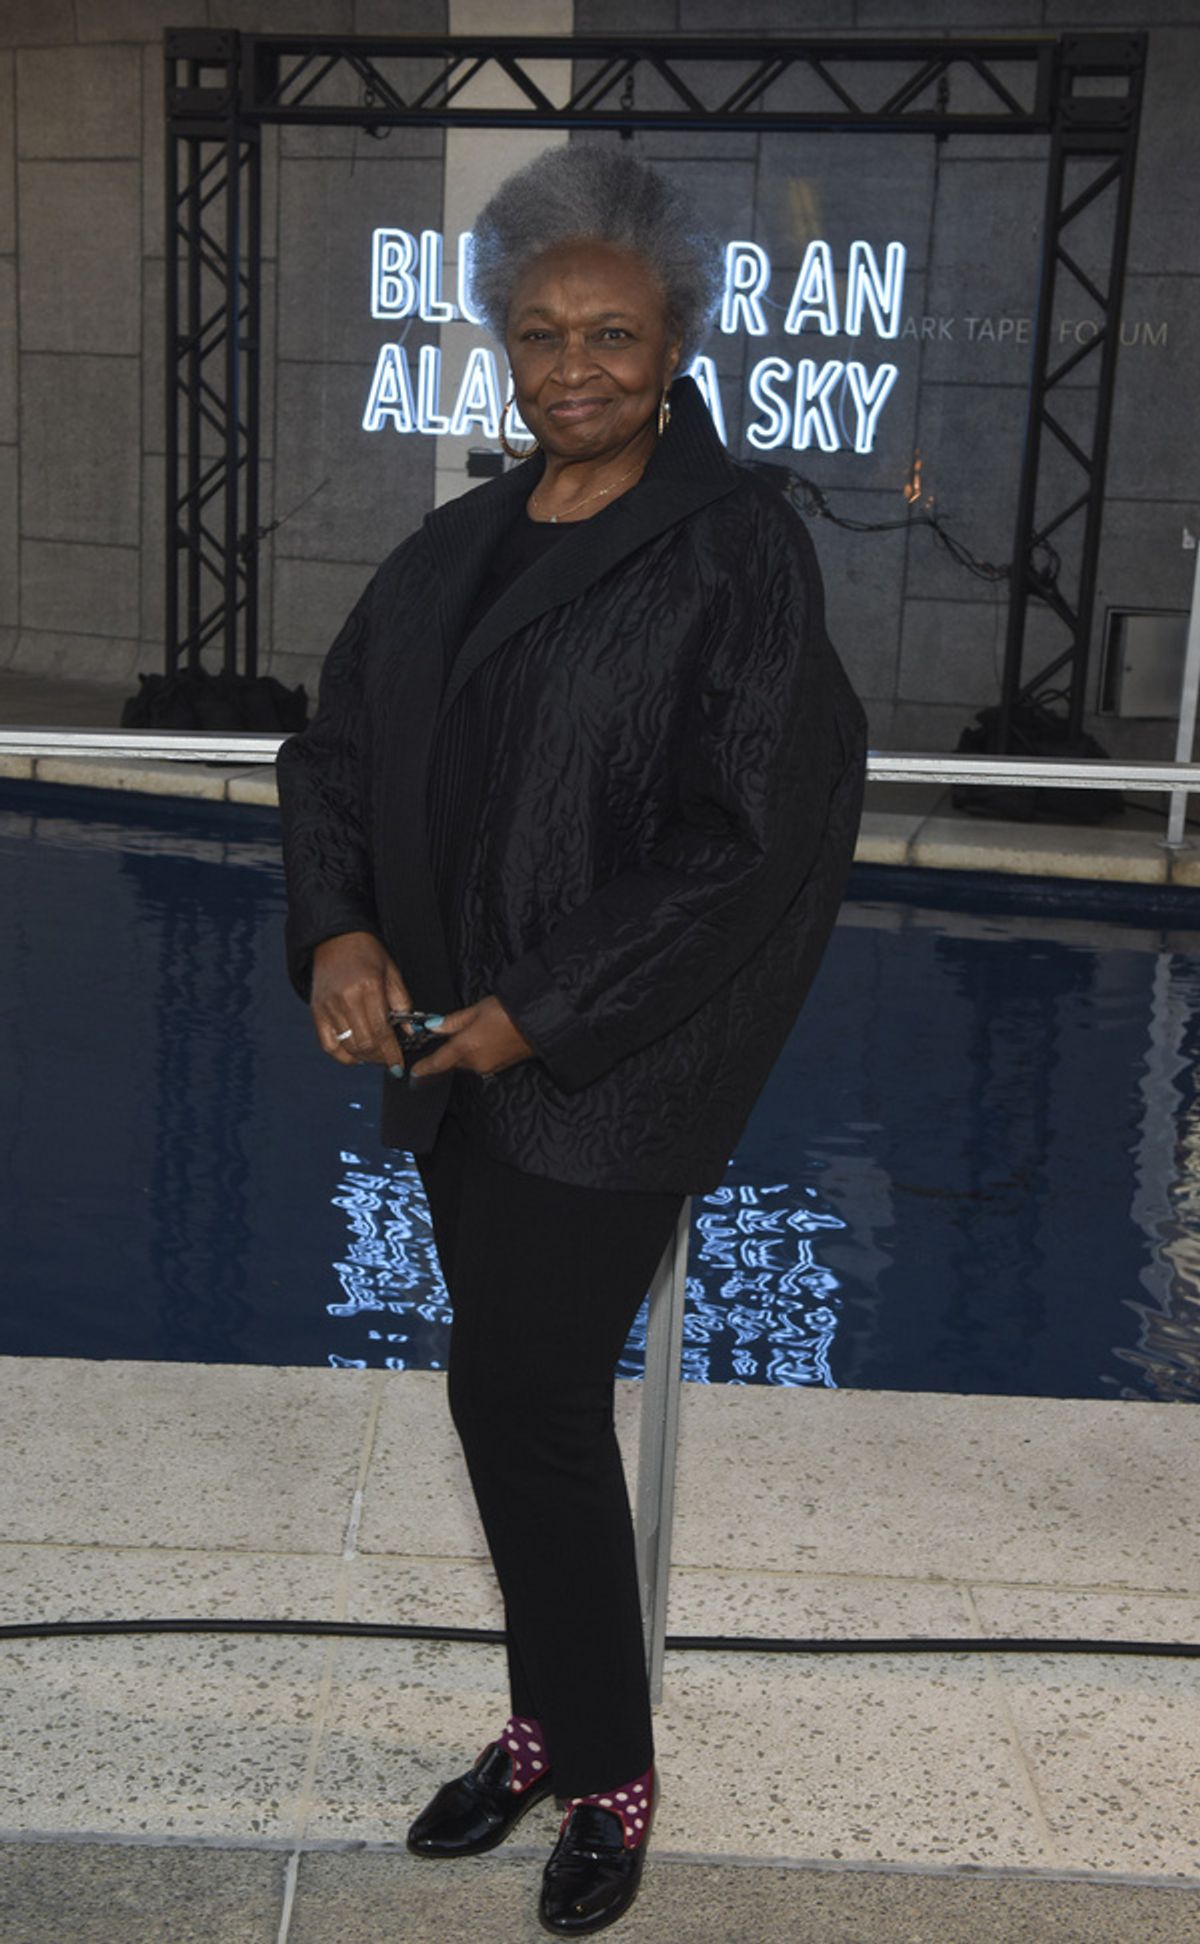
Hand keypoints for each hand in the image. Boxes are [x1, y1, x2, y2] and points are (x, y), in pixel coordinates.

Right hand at [310, 931, 410, 1066]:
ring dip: (365, 1058)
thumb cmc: (366, 954)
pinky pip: (328, 1045)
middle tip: (389, 1060)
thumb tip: (409, 1032)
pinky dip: (343, 1056)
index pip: (381, 1031)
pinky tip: (355, 1055)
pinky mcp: (316, 1011)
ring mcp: (328, 1007)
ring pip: (348, 1047)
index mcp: (368, 988)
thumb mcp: (392, 973)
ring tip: (376, 1055)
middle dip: (380, 1058)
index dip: (391, 1053)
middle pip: (365, 1043)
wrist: (335, 939)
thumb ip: (402, 1003)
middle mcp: (345, 999)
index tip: (398, 1065)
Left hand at [408, 994, 535, 1084]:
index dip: (424, 1068)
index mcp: (466, 1047)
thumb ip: (452, 1022)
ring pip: (467, 1063)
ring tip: (475, 1032)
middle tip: (452, 1035)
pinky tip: (487, 1039)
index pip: (438, 1062)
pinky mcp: (501, 1067)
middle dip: (449, 1052)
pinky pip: (481, 1062)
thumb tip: (434, 1027)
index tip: (415, 1072)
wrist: (540, 1021)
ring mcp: (489, 1066)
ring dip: (465, 1052)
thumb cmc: (510, 1011)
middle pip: (453, 1062)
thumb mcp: (476, 1010)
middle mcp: (476, 1062)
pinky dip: (478, 1053)